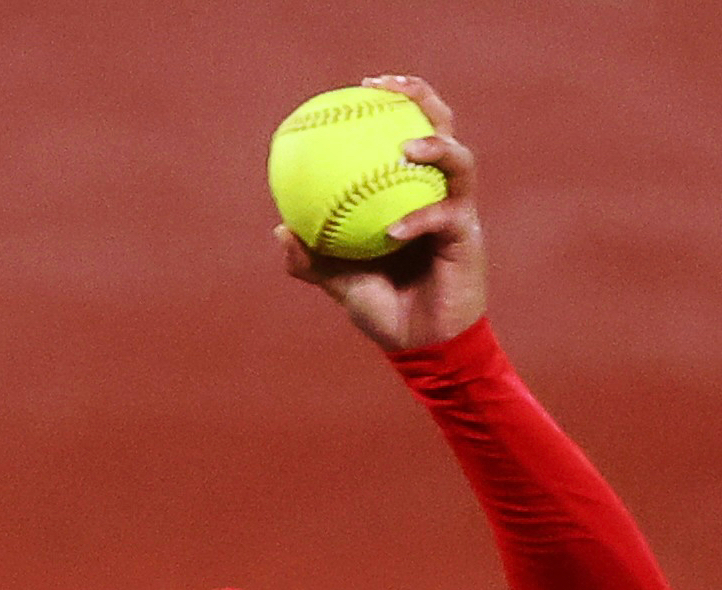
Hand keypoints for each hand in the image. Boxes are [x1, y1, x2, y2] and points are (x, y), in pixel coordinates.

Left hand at [276, 75, 486, 351]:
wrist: (419, 346)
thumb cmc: (382, 309)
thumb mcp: (338, 282)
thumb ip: (310, 258)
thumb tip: (278, 229)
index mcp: (409, 195)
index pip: (407, 134)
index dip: (394, 104)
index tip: (364, 85)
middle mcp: (438, 194)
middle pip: (443, 128)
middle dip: (422, 98)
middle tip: (390, 87)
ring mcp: (457, 213)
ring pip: (459, 162)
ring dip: (436, 148)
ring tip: (408, 147)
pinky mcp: (468, 238)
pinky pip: (445, 216)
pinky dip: (419, 218)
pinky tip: (395, 229)